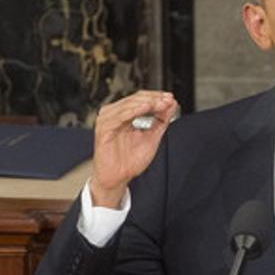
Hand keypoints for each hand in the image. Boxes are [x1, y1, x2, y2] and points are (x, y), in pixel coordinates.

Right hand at [90, 90, 177, 207]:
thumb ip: (161, 120)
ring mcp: (108, 121)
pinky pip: (118, 116)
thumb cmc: (130, 160)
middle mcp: (115, 116)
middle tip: (168, 100)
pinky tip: (144, 108)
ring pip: (128, 105)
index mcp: (125, 115)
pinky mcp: (103, 130)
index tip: (171, 98)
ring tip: (160, 103)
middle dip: (154, 99)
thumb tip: (172, 104)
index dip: (157, 97)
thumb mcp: (152, 136)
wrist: (118, 177)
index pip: (141, 99)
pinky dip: (133, 110)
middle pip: (135, 99)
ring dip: (146, 102)